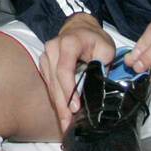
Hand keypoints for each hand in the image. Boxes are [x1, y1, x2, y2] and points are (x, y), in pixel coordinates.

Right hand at [40, 12, 114, 132]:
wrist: (79, 27)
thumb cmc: (93, 37)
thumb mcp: (106, 47)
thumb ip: (103, 65)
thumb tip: (100, 85)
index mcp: (68, 44)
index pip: (65, 69)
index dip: (69, 90)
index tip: (75, 106)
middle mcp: (53, 49)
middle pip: (55, 81)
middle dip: (62, 105)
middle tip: (68, 123)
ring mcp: (46, 56)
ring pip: (50, 85)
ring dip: (58, 105)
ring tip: (64, 123)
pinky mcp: (45, 64)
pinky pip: (49, 84)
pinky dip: (56, 98)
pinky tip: (61, 112)